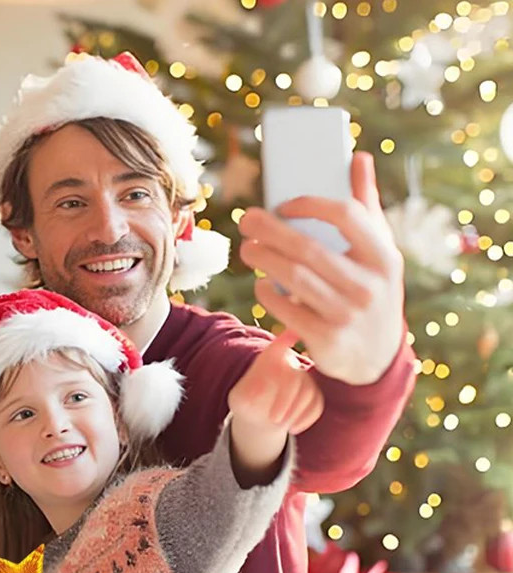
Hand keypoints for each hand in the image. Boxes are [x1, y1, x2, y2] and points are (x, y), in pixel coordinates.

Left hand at [228, 330, 323, 436]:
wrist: (259, 416)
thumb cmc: (246, 402)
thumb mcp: (239, 399)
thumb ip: (245, 395)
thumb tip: (257, 393)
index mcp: (270, 358)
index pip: (279, 345)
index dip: (287, 339)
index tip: (294, 332)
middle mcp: (291, 363)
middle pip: (295, 377)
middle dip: (285, 401)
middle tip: (272, 419)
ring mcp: (305, 378)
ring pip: (309, 392)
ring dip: (294, 412)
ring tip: (279, 425)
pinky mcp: (315, 394)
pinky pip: (317, 405)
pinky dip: (305, 419)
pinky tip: (292, 428)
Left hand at [238, 152, 404, 385]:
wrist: (376, 357)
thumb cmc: (371, 289)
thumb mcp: (378, 253)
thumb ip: (367, 206)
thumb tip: (357, 157)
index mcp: (383, 256)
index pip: (346, 216)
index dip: (310, 204)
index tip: (284, 204)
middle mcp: (369, 285)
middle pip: (309, 249)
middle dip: (271, 231)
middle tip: (247, 220)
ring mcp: (348, 314)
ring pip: (294, 278)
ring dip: (264, 259)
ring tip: (247, 248)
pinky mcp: (327, 338)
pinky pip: (288, 310)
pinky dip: (268, 294)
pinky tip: (259, 282)